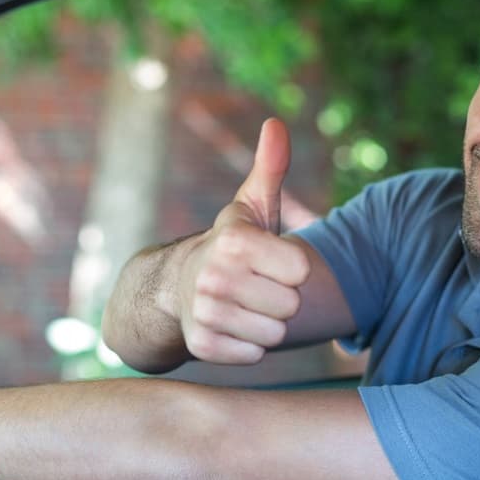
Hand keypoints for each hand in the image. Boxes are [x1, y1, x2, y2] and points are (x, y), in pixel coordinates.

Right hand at [177, 118, 311, 363]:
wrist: (178, 286)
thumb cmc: (233, 245)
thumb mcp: (253, 206)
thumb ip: (271, 168)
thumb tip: (276, 124)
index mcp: (235, 240)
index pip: (301, 271)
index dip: (292, 268)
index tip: (272, 260)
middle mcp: (214, 274)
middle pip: (290, 306)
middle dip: (281, 299)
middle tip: (258, 287)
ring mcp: (204, 311)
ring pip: (273, 334)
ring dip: (267, 324)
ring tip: (247, 306)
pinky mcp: (200, 344)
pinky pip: (253, 355)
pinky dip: (249, 346)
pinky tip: (234, 327)